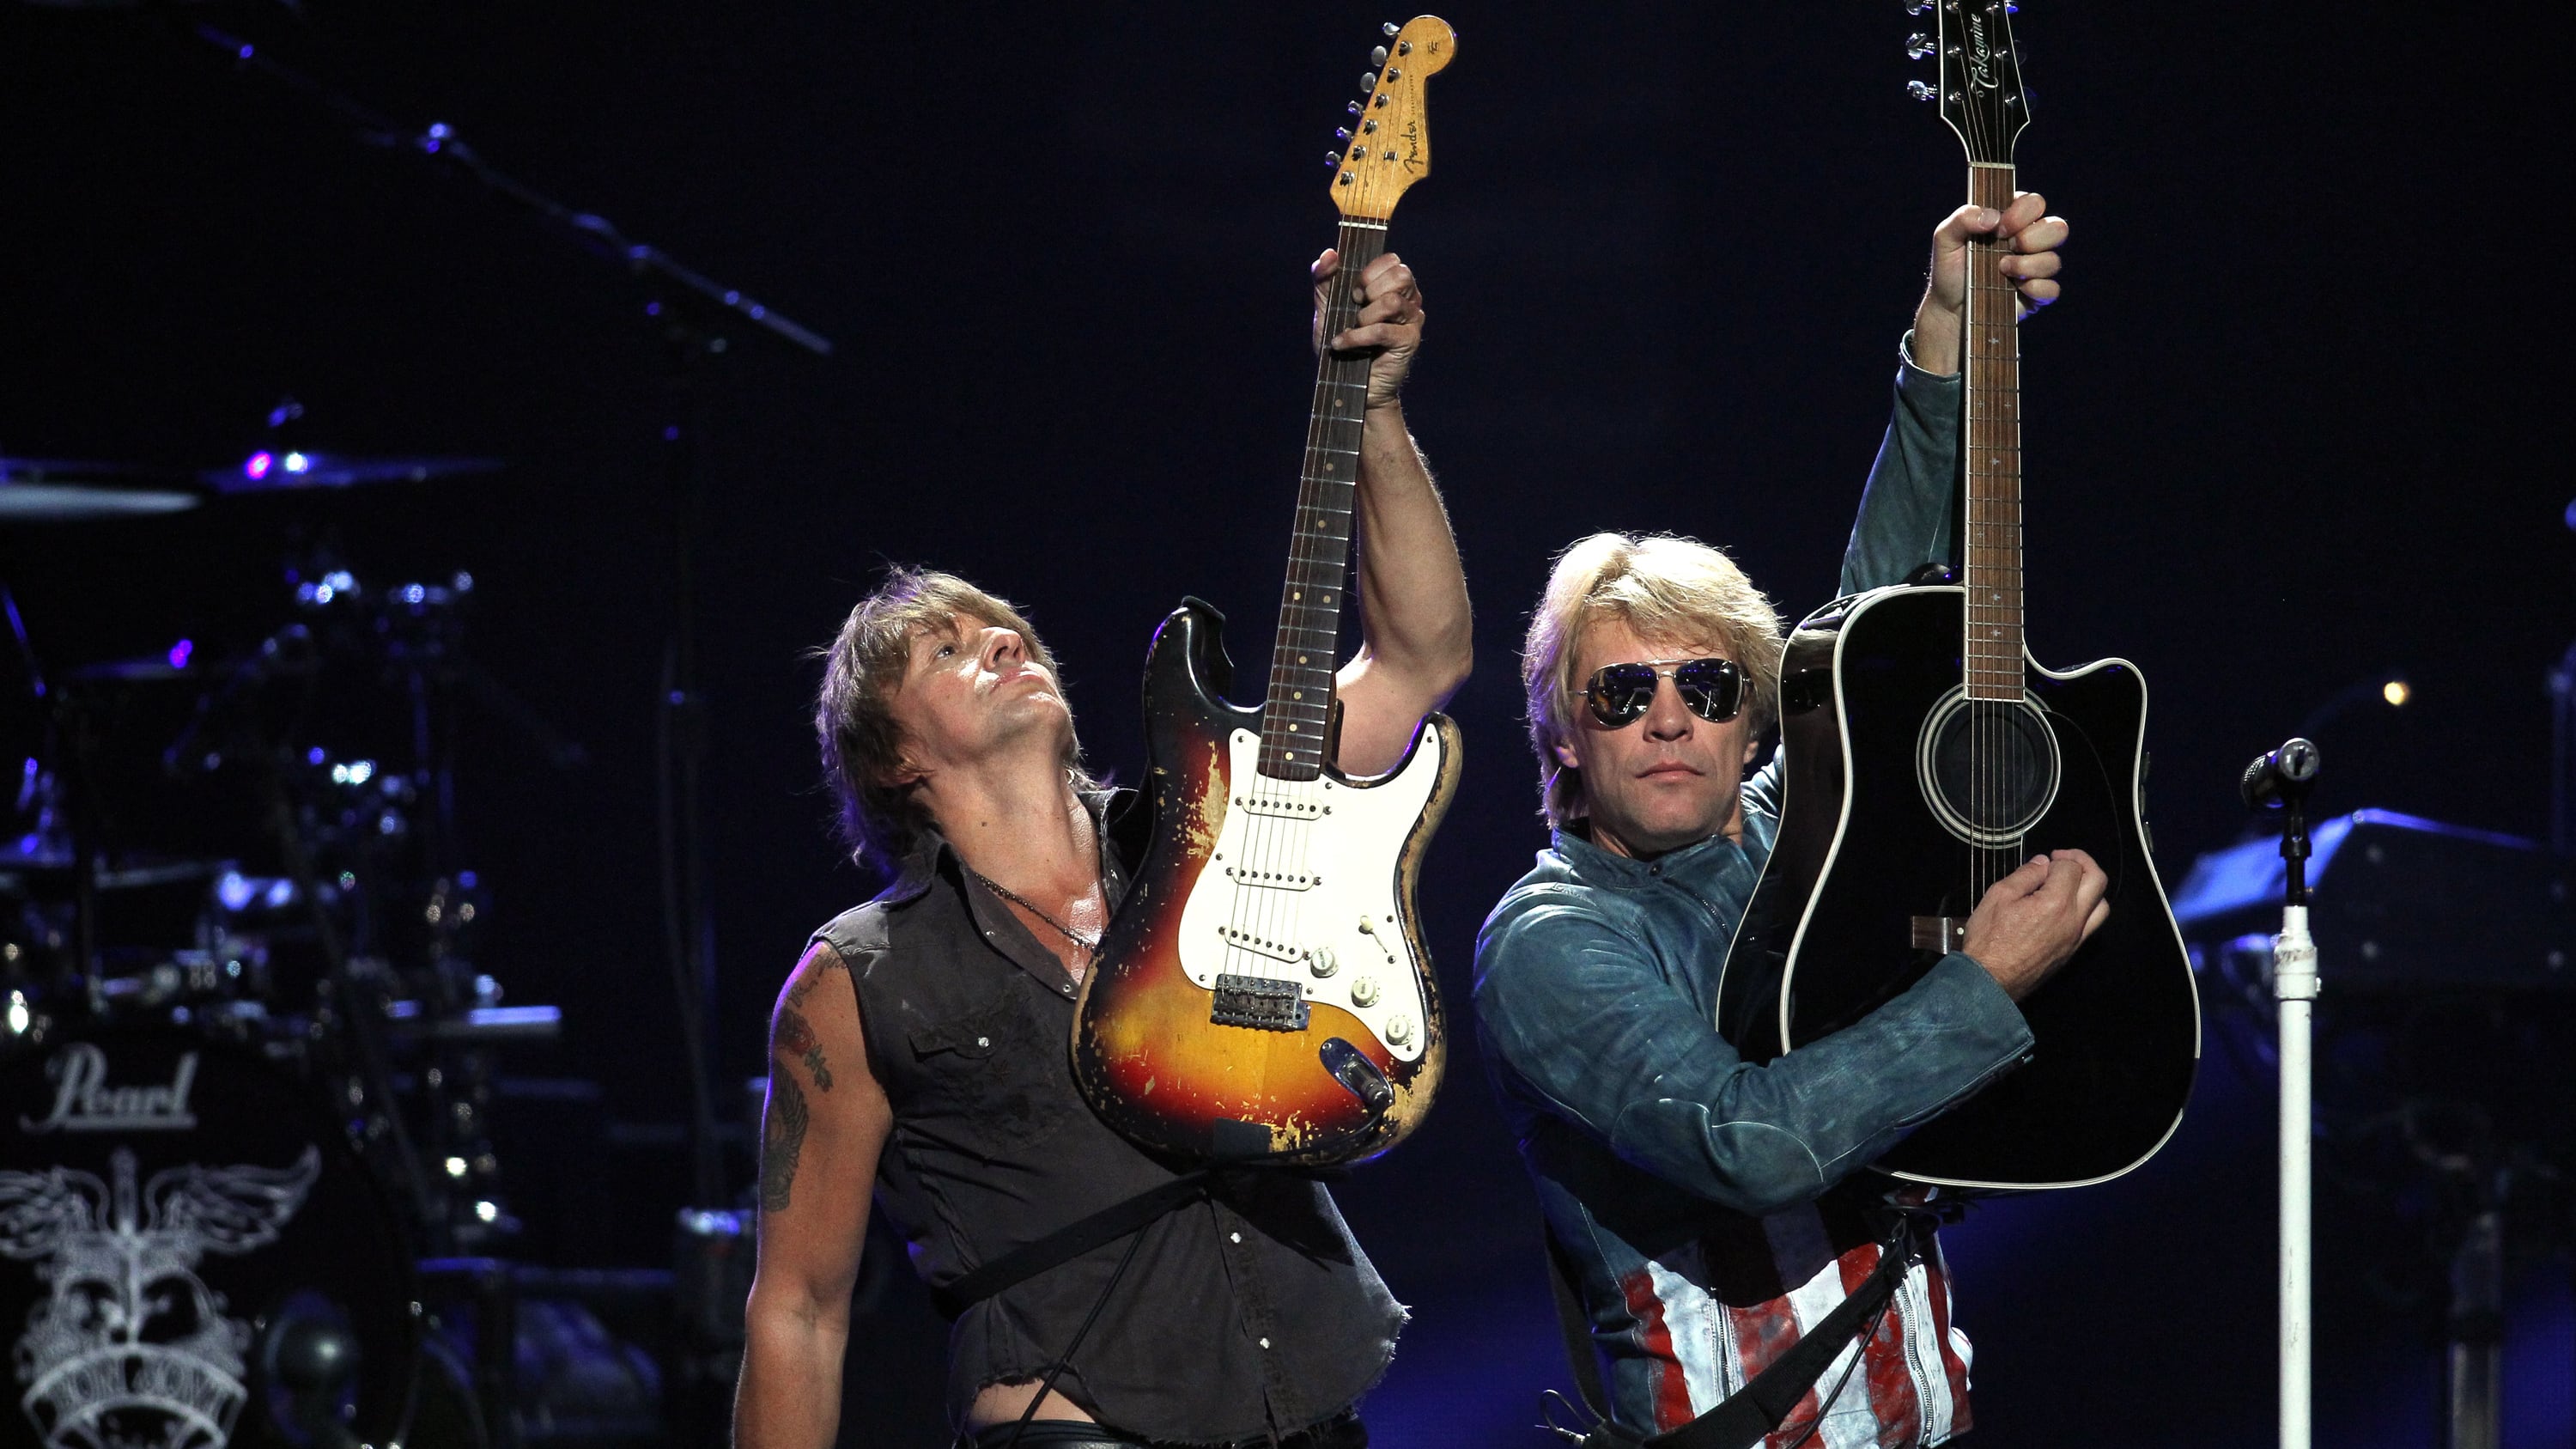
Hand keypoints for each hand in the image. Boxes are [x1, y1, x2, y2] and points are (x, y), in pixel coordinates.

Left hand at [1314, 248, 1423, 409]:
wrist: (1346, 383)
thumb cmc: (1341, 341)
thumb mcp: (1326, 306)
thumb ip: (1323, 277)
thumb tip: (1330, 253)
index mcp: (1392, 285)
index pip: (1392, 260)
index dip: (1368, 272)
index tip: (1354, 291)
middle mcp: (1408, 299)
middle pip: (1400, 275)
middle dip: (1370, 289)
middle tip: (1356, 307)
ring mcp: (1412, 320)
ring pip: (1392, 301)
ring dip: (1364, 317)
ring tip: (1354, 328)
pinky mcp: (1409, 341)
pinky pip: (1383, 330)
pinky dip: (1358, 337)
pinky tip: (1344, 343)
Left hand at [1909, 191, 2066, 372]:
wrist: (1948, 307)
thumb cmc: (1949, 268)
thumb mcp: (1945, 238)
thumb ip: (1963, 218)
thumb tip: (1993, 217)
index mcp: (2011, 220)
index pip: (2035, 203)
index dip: (2021, 213)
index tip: (1999, 229)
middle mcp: (2029, 241)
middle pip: (2058, 227)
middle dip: (2030, 239)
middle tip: (2006, 249)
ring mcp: (2036, 268)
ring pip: (2054, 260)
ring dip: (2027, 266)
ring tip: (2002, 271)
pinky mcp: (2037, 294)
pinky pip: (2052, 289)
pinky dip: (2034, 289)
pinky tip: (2015, 289)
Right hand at [1960, 848, 2109, 1001]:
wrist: (1990, 979)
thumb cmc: (1989, 938)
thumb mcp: (1999, 896)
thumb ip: (2025, 875)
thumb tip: (2043, 862)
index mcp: (2056, 902)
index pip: (2071, 867)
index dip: (2057, 859)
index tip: (2043, 862)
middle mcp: (2074, 919)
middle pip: (2097, 881)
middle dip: (2083, 863)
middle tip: (2064, 860)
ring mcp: (2076, 938)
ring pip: (2102, 905)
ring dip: (2090, 887)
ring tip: (2070, 884)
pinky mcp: (2072, 951)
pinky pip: (2091, 925)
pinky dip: (2086, 908)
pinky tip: (2065, 907)